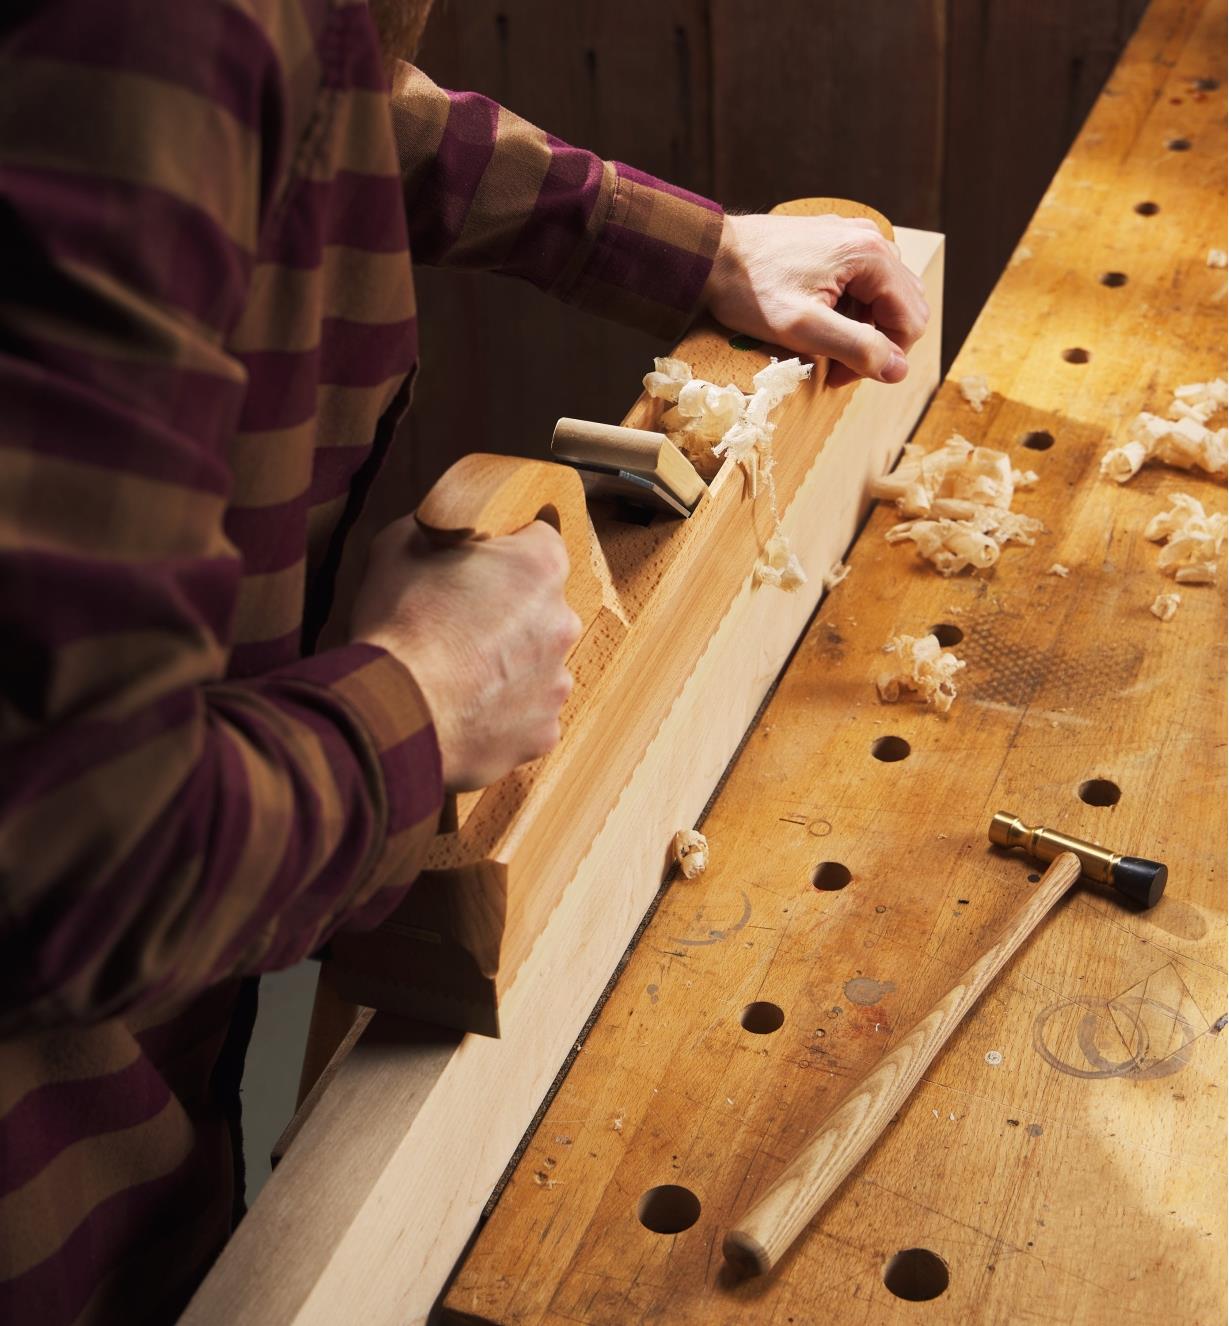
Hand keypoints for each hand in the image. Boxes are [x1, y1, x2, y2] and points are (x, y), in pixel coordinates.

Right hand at [351, 519, 581, 791]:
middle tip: (457, 625)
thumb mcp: (400, 544)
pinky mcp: (543, 731)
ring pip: (536, 663)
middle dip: (509, 612)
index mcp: (538, 566)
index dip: (505, 551)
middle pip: (542, 606)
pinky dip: (501, 713)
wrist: (394, 713)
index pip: (539, 540)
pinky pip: (525, 714)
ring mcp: (556, 681)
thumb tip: (445, 529)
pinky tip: (463, 710)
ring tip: (456, 674)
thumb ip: (440, 528)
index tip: (476, 567)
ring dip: (507, 665)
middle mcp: (562, 621)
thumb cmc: (397, 625)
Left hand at [702, 212, 929, 387]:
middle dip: (876, 345)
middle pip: (903, 307)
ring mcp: (852, 238)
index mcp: (871, 257)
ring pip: (884, 297)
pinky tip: (816, 323)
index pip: (911, 320)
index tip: (843, 377)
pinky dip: (849, 310)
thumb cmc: (749, 290)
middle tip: (833, 368)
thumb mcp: (802, 329)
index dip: (886, 358)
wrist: (709, 255)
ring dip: (862, 330)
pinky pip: (862, 283)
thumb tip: (897, 369)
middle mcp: (871, 239)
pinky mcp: (834, 243)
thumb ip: (855, 348)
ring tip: (822, 348)